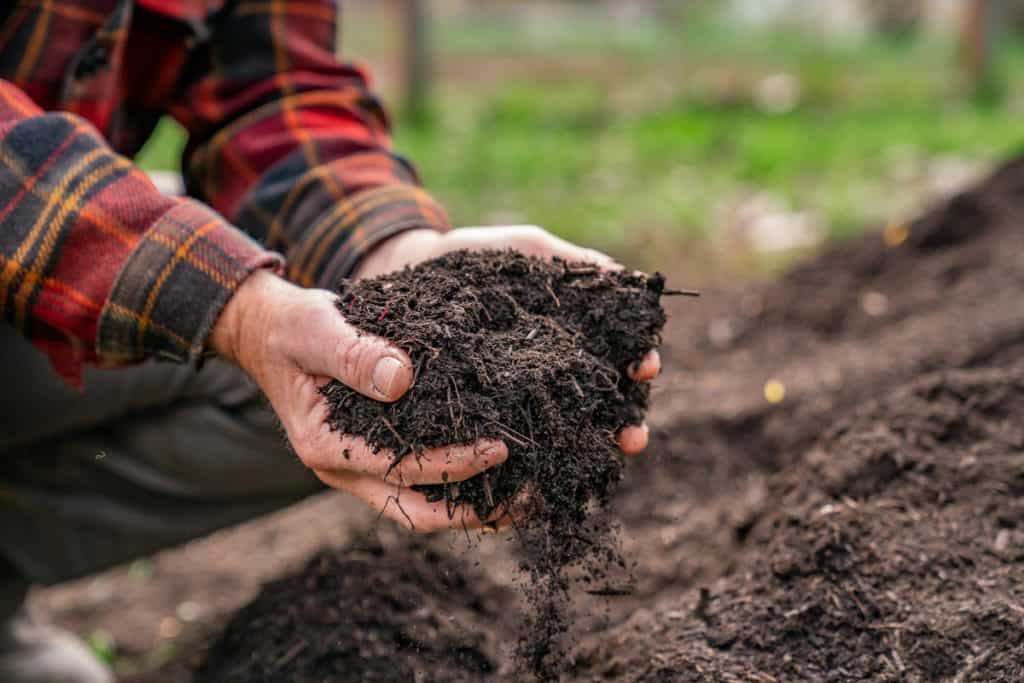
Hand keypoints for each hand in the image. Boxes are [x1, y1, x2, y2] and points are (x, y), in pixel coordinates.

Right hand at [210, 269, 509, 531]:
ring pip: (421, 506)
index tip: (499, 448)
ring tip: (524, 498)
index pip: (399, 468)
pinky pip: (420, 482)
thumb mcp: (317, 330)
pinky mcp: (375, 455)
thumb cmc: (294, 328)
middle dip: (472, 511)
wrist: (272, 333)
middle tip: (526, 497)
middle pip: (415, 511)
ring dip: (471, 507)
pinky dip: (458, 484)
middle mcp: (342, 468)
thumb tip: (403, 378)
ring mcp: (359, 467)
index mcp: (326, 446)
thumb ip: (355, 354)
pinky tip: (499, 475)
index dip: (452, 464)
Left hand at [355, 225, 660, 454]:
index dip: (639, 363)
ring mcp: (522, 404)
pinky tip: (543, 484)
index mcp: (573, 338)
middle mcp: (555, 377)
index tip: (647, 366)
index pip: (620, 357)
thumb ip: (568, 262)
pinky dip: (533, 471)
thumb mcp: (522, 251)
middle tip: (634, 436)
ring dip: (590, 454)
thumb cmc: (472, 260)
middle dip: (626, 424)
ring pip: (566, 439)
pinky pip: (513, 452)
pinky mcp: (484, 423)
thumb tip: (623, 278)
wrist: (409, 276)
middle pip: (604, 409)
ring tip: (602, 462)